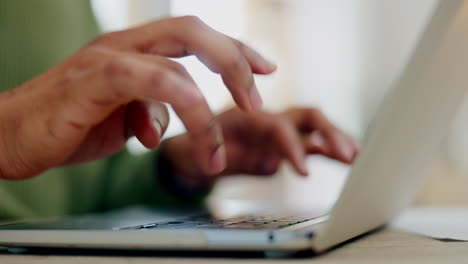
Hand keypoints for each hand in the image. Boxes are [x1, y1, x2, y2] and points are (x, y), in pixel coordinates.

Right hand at [0, 16, 275, 179]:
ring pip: (177, 66)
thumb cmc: (68, 124)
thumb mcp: (123, 119)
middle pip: (193, 31)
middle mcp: (126, 46)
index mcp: (136, 51)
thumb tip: (167, 125)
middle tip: (256, 98)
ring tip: (214, 155)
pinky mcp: (94, 80)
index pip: (195, 36)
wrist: (12, 135)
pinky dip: (173, 113)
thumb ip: (151, 112)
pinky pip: (148, 83)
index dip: (233, 48)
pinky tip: (159, 142)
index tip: (263, 69)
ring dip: (206, 116)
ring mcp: (109, 59)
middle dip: (234, 62)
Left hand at [163, 107, 359, 185]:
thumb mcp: (200, 155)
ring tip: (356, 155)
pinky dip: (328, 148)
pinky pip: (309, 142)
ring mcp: (275, 130)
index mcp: (244, 116)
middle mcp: (264, 118)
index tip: (303, 170)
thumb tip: (268, 164)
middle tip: (347, 153)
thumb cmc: (191, 149)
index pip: (278, 125)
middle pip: (305, 116)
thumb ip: (232, 157)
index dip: (293, 146)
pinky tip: (346, 156)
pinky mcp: (280, 143)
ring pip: (313, 128)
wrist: (187, 151)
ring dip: (335, 139)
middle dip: (328, 132)